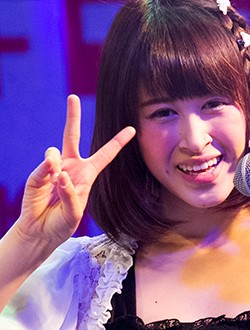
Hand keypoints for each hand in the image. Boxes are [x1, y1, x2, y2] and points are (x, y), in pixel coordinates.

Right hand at [16, 95, 134, 247]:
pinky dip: (48, 172)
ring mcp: (53, 169)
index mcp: (87, 174)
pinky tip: (51, 181)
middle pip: (72, 136)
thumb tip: (60, 173)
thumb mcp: (74, 214)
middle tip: (73, 97)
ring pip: (54, 151)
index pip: (105, 155)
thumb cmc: (62, 224)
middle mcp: (71, 166)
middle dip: (72, 116)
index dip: (117, 142)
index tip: (132, 129)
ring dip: (57, 166)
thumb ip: (70, 193)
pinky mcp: (37, 175)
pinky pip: (45, 165)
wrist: (41, 232)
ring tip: (57, 184)